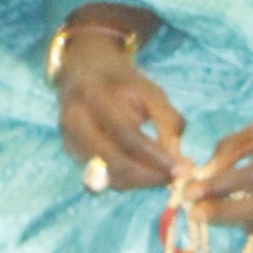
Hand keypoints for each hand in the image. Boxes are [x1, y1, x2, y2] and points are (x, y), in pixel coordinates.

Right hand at [55, 34, 182, 191]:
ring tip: (164, 173)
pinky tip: (145, 168)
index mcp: (93, 94)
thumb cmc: (121, 82)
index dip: (155, 155)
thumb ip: (167, 120)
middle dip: (151, 176)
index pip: (125, 134)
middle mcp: (75, 120)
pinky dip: (130, 179)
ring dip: (143, 181)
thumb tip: (175, 158)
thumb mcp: (150, 90)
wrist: (82, 71)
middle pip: (115, 163)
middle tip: (177, 177)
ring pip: (111, 176)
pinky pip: (106, 177)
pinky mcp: (72, 152)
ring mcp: (69, 139)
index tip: (182, 169)